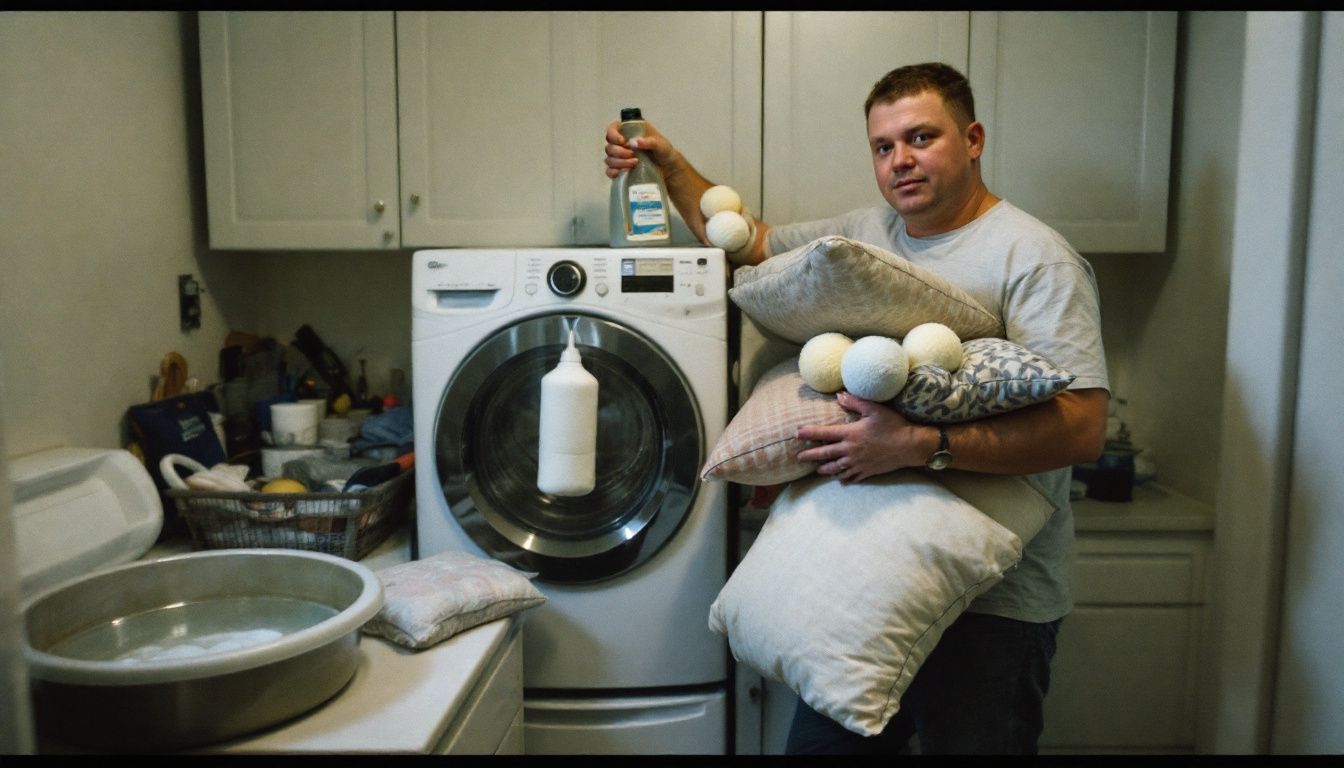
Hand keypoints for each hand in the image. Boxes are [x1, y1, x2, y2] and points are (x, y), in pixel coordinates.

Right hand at [604, 120, 675, 178]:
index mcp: (630, 132)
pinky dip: (615, 172)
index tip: (622, 141)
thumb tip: (634, 142)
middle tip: (633, 155)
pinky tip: (625, 172)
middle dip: (619, 152)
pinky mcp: (621, 170)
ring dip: (619, 162)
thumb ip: (650, 142)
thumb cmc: (665, 152)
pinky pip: (610, 171)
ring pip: (609, 159)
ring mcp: (621, 158)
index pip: (613, 129)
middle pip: (609, 146)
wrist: (669, 170)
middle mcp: (622, 144)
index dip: (613, 134)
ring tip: (634, 164)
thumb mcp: (661, 145)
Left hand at [795, 391, 929, 482]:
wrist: (910, 446)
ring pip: (836, 468)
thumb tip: (838, 395)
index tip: (796, 434)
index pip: (824, 433)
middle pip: (825, 454)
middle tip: (798, 458)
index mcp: (850, 434)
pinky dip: (845, 479)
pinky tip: (841, 481)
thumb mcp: (874, 409)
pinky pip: (852, 477)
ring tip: (817, 470)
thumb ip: (855, 402)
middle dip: (810, 455)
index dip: (809, 433)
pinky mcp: (867, 471)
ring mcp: (858, 463)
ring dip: (825, 469)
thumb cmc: (893, 425)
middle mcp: (851, 450)